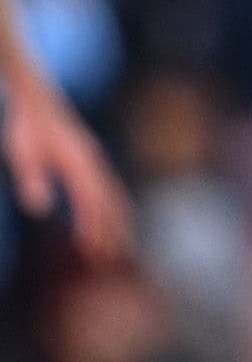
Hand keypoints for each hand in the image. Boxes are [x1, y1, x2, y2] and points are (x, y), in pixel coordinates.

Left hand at [2, 73, 132, 265]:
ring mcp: (97, 163)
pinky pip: (111, 192)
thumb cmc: (26, 126)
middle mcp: (94, 164)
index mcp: (79, 162)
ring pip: (116, 198)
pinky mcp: (93, 164)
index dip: (92, 226)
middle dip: (112, 233)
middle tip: (109, 261)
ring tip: (120, 250)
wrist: (37, 100)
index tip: (90, 250)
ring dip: (119, 225)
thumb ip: (30, 178)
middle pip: (111, 203)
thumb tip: (37, 209)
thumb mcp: (20, 152)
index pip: (91, 200)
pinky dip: (115, 212)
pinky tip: (114, 225)